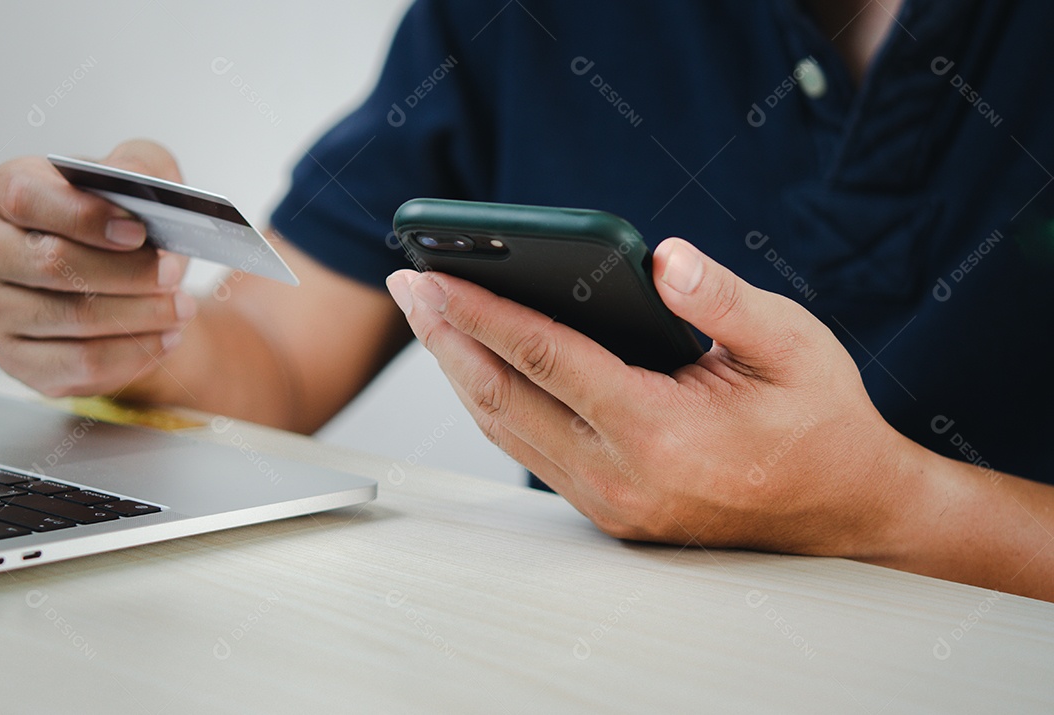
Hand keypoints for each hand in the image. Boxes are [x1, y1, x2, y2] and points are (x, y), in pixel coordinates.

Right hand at [0, 140, 193, 396]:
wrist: (127, 281)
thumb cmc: (126, 223)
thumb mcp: (142, 178)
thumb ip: (139, 165)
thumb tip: (129, 178)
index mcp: (5, 192)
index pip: (26, 198)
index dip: (85, 217)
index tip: (137, 231)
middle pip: (54, 264)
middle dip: (127, 273)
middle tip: (173, 275)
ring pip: (74, 318)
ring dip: (142, 315)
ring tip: (181, 308)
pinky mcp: (20, 358)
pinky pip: (81, 363)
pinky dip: (134, 352)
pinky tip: (165, 337)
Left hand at [385, 238, 923, 559]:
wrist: (843, 513)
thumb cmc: (821, 423)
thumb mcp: (793, 346)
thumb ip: (723, 300)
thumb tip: (661, 257)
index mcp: (660, 432)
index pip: (546, 359)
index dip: (482, 313)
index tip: (434, 276)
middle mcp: (619, 476)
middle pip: (502, 398)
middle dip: (447, 337)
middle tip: (409, 284)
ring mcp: (608, 502)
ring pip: (504, 430)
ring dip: (460, 369)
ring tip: (430, 316)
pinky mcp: (606, 510)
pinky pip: (527, 450)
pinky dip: (493, 402)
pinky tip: (477, 364)